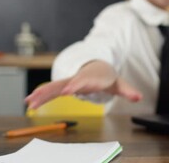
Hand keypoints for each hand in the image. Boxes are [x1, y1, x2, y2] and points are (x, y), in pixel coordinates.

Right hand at [25, 60, 141, 108]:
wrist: (97, 66)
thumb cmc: (106, 75)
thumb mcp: (119, 83)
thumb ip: (128, 91)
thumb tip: (139, 97)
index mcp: (91, 77)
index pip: (84, 81)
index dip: (77, 85)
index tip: (70, 90)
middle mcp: (77, 79)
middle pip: (64, 84)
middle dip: (52, 90)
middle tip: (41, 97)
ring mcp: (69, 82)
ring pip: (53, 88)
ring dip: (41, 94)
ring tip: (29, 102)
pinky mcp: (63, 87)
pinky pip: (50, 91)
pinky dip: (40, 96)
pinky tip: (29, 102)